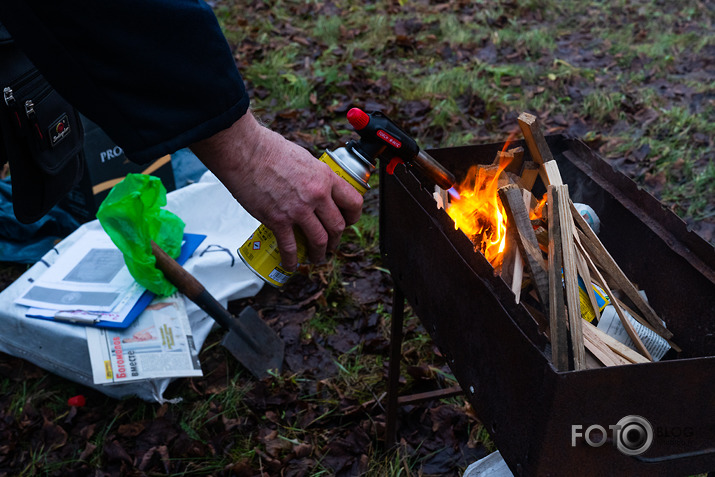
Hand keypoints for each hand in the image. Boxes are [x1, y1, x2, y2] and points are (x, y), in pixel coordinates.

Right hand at [190, 111, 363, 270]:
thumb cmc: (268, 149)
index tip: (348, 222)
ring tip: (315, 257)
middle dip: (336, 240)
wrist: (244, 151)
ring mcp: (298, 210)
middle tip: (330, 244)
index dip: (353, 217)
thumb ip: (313, 176)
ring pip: (319, 241)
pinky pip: (290, 247)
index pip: (353, 202)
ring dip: (319, 253)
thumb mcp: (303, 158)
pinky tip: (291, 265)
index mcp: (325, 177)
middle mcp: (316, 195)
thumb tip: (314, 186)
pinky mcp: (278, 220)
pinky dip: (291, 260)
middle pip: (337, 227)